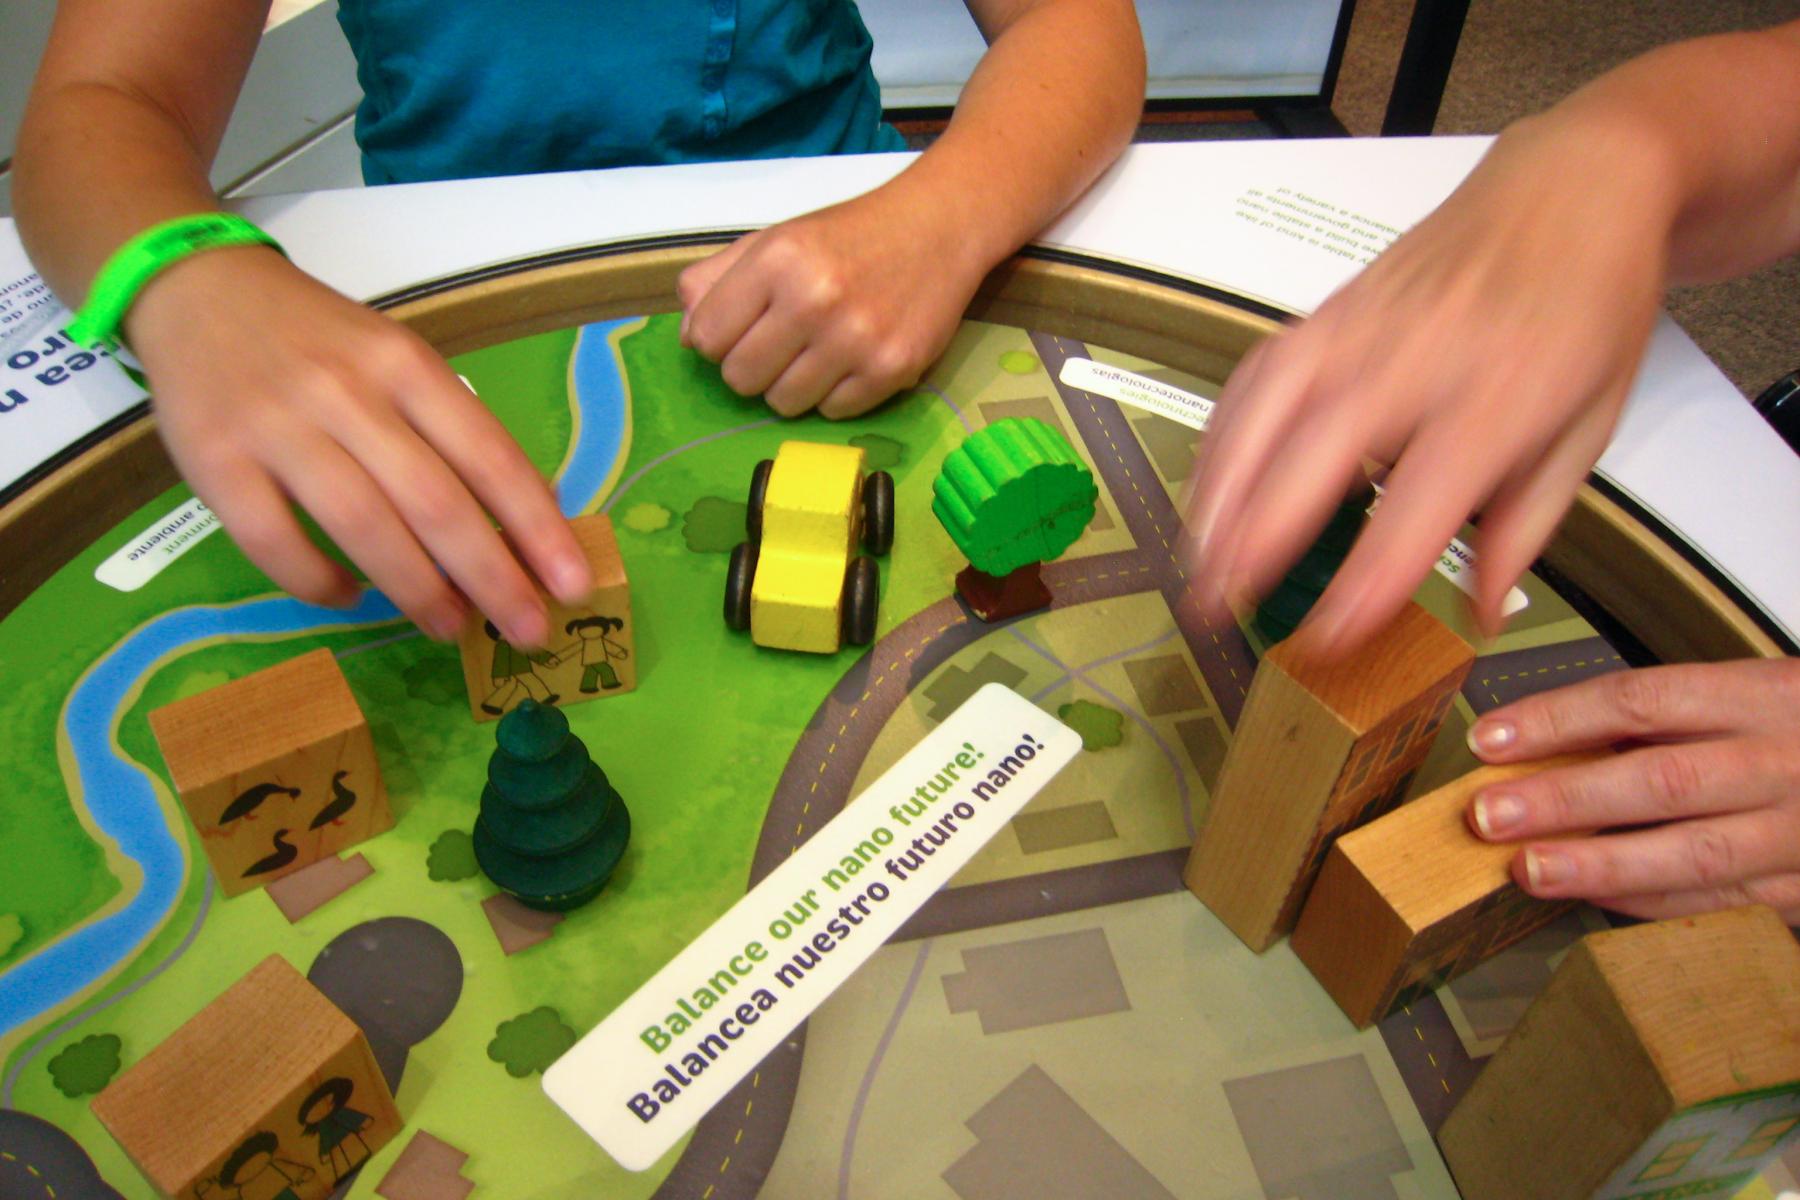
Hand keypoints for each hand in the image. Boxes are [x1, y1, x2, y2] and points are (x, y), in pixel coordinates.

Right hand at [127, 246, 591, 645]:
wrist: (200, 291)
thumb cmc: (321, 341)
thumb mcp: (399, 360)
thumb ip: (456, 429)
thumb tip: (534, 514)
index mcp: (406, 365)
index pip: (488, 455)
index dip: (536, 526)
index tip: (573, 583)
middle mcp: (347, 393)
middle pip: (434, 501)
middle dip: (492, 577)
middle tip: (527, 631)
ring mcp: (277, 428)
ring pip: (362, 525)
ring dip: (418, 589)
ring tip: (454, 628)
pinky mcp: (214, 462)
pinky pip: (274, 542)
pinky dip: (318, 581)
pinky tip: (350, 598)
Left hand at [676, 185, 983, 418]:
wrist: (938, 228)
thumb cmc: (848, 235)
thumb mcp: (775, 239)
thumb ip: (717, 280)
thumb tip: (687, 338)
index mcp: (776, 260)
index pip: (706, 338)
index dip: (717, 339)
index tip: (742, 328)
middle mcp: (813, 300)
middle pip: (740, 379)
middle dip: (751, 367)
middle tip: (780, 344)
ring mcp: (855, 340)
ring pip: (783, 404)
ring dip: (791, 385)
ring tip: (815, 352)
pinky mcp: (891, 370)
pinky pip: (832, 412)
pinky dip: (834, 393)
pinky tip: (850, 359)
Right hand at [1183, 108, 1681, 651]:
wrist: (1569, 189)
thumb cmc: (1587, 310)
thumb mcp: (1587, 431)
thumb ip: (1524, 529)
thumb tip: (1481, 615)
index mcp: (1496, 404)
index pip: (1414, 514)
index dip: (1363, 587)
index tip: (1327, 642)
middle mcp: (1414, 364)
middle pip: (1312, 460)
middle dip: (1255, 543)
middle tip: (1219, 611)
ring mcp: (1359, 330)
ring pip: (1263, 416)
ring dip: (1218, 494)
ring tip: (1196, 563)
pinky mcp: (1326, 311)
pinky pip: (1254, 378)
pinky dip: (1221, 438)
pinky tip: (1209, 488)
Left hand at [1463, 658, 1799, 922]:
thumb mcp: (1749, 697)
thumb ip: (1662, 721)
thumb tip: (1545, 745)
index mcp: (1762, 695)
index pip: (1641, 701)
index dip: (1557, 720)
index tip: (1489, 739)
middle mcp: (1783, 762)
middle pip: (1661, 779)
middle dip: (1567, 798)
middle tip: (1489, 814)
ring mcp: (1799, 832)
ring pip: (1692, 853)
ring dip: (1600, 865)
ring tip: (1528, 870)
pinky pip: (1719, 901)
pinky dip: (1649, 902)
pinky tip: (1591, 899)